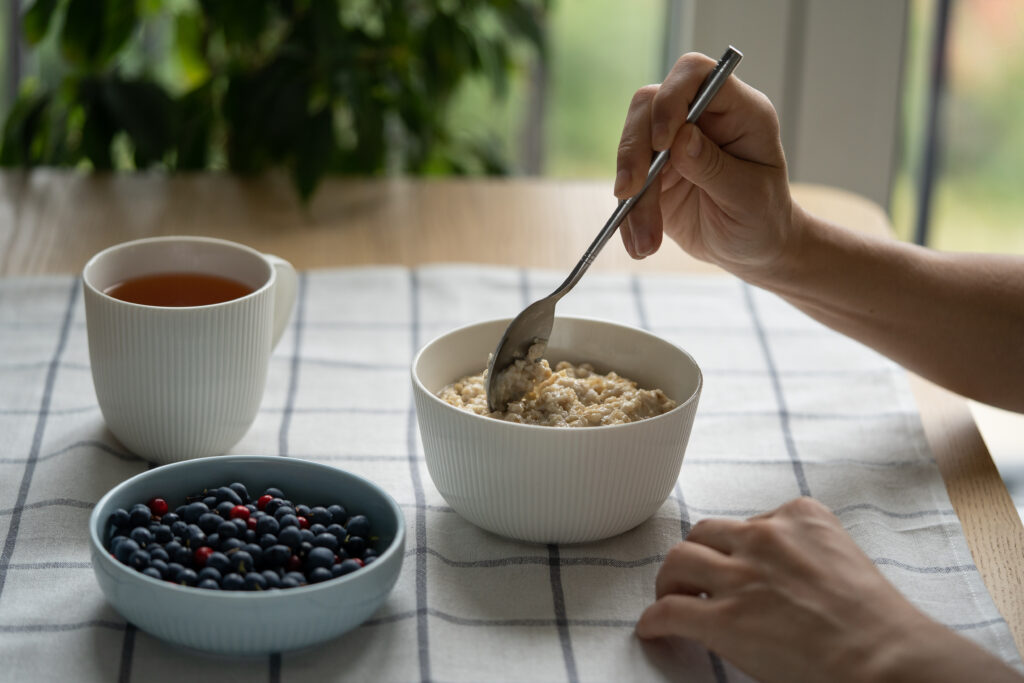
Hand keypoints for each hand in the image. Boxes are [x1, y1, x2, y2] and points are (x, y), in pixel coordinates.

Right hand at [614, 52, 794, 279]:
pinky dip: (628, 217)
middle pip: (648, 107)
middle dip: (634, 150)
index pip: (696, 75)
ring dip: (632, 197)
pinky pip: (627, 184)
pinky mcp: (652, 172)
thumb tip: (681, 138)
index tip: (662, 142)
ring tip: (647, 244)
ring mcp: (672, 144)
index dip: (672, 98)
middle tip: (630, 192)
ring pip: (631, 148)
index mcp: (737, 111)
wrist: (753, 248)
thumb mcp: (749, 197)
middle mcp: (700, 118)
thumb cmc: (764, 217)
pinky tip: (640, 244)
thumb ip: (715, 166)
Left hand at [635, 497, 1022, 682]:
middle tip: (692, 577)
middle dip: (697, 555)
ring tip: (668, 596)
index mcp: (800, 517)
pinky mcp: (724, 618)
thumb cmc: (878, 623)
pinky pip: (670, 610)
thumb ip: (805, 553)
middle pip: (705, 533)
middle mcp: (765, 536)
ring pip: (678, 560)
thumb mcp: (842, 559)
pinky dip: (655, 619)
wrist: (887, 659)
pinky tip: (652, 628)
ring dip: (669, 580)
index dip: (740, 547)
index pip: (751, 520)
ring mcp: (741, 576)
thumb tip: (779, 578)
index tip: (740, 565)